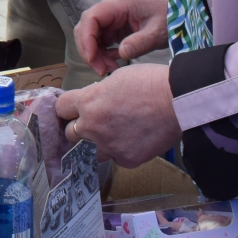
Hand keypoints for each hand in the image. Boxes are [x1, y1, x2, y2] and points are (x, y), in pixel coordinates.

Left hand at [55, 64, 181, 166]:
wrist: (177, 101)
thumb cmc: (149, 82)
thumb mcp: (116, 78)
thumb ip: (98, 94)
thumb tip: (94, 102)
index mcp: (87, 102)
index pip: (61, 108)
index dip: (68, 107)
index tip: (73, 108)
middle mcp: (92, 127)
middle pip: (70, 133)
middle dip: (80, 127)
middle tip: (94, 122)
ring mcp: (108, 146)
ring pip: (88, 152)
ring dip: (96, 144)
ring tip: (112, 134)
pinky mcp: (126, 159)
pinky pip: (115, 158)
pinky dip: (120, 151)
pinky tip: (132, 141)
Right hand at [75, 0, 168, 75]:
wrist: (174, 15)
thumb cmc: (168, 18)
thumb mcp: (158, 32)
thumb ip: (141, 42)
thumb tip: (122, 54)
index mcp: (117, 5)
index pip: (90, 18)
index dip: (86, 38)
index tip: (92, 58)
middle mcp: (108, 11)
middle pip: (85, 29)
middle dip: (89, 51)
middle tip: (102, 70)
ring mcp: (109, 20)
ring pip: (89, 38)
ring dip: (95, 56)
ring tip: (111, 68)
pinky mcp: (111, 30)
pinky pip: (98, 43)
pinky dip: (102, 55)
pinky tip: (116, 61)